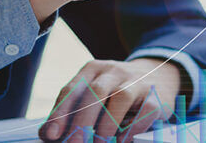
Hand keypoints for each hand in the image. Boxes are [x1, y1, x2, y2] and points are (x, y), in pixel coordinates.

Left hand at [38, 58, 180, 141]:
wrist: (158, 75)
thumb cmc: (116, 91)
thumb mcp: (93, 94)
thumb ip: (72, 111)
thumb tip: (48, 135)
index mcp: (93, 69)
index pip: (72, 89)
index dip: (60, 113)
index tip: (50, 134)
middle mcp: (114, 71)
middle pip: (95, 93)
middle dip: (82, 122)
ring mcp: (137, 81)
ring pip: (121, 98)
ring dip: (107, 125)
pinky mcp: (156, 95)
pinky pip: (145, 110)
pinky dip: (132, 128)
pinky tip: (122, 140)